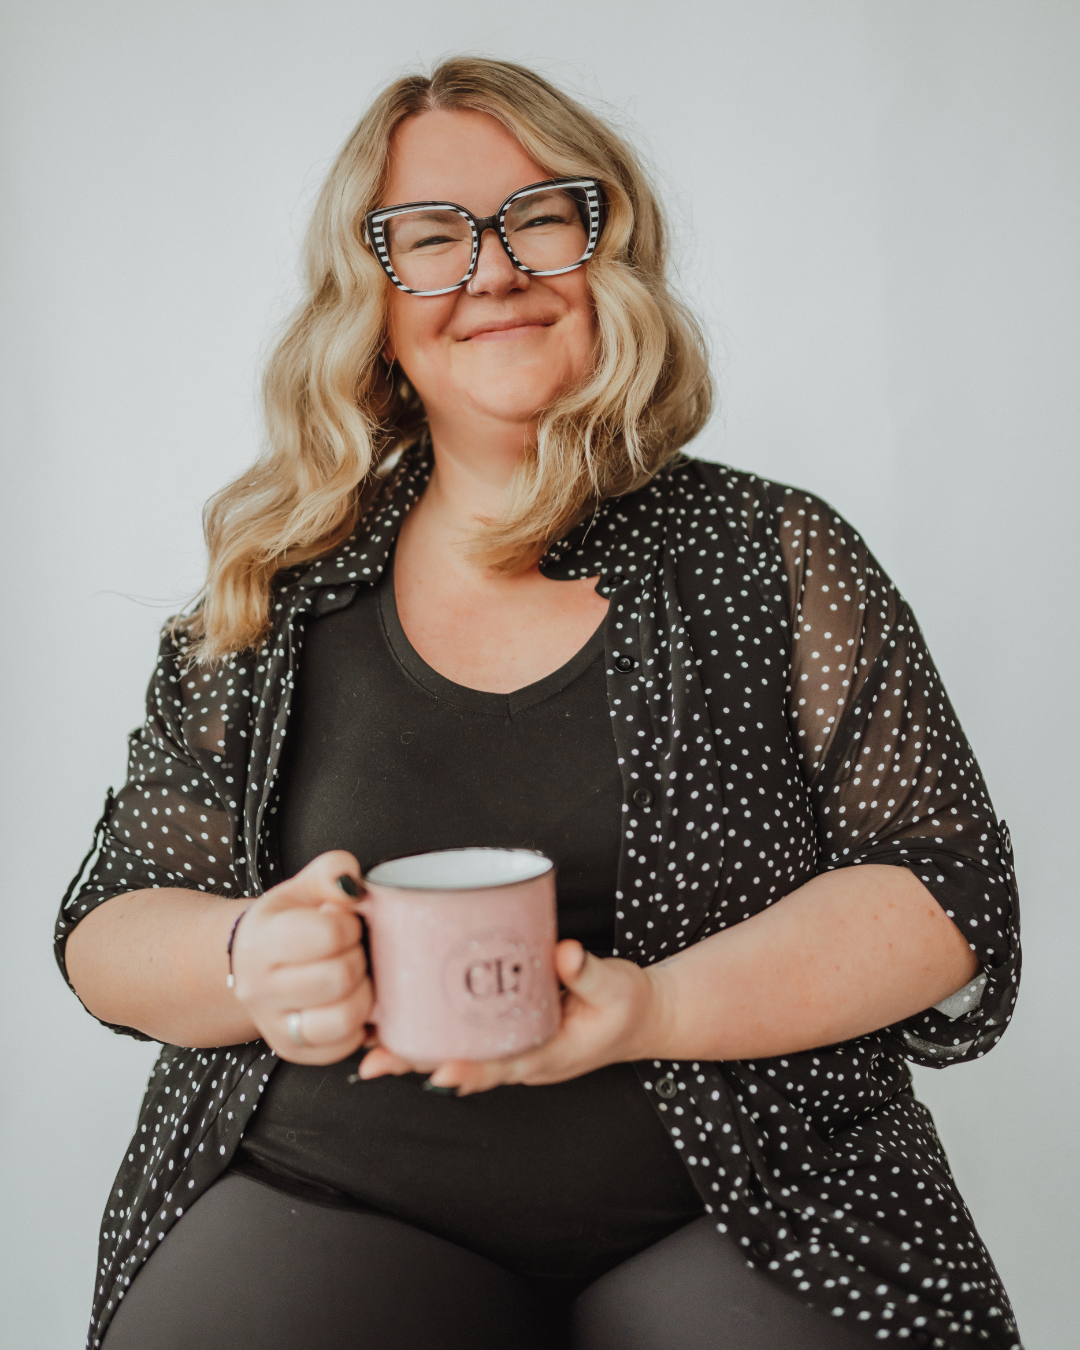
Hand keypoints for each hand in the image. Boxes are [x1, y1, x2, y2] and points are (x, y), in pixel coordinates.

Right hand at [230, 851, 373, 1064]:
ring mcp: (275, 1026)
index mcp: (261, 941)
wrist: (251, 963)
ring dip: (363, 994)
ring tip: (354, 977)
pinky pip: (346, 1045)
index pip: (327, 934)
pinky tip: (349, 1000)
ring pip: (344, 1019)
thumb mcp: (303, 886)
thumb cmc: (287, 921)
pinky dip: (360, 1024)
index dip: (349, 925)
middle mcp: (259, 989)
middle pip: (339, 977)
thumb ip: (331, 872)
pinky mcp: (294, 1051)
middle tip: (351, 950)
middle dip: (358, 959)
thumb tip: (353, 886)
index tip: (345, 923)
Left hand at [358, 940, 658, 1093]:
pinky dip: (436, 1035)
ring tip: (371, 1047)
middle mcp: (524, 1059)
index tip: (437, 1072)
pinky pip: (469, 1038)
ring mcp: (515, 1049)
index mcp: (550, 1054)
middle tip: (374, 1061)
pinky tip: (404, 1022)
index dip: (468, 1072)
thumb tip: (564, 953)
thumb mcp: (617, 986)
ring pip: (460, 1055)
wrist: (643, 1017)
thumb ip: (588, 972)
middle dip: (419, 1065)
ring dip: (416, 1053)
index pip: (503, 1068)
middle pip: (465, 1068)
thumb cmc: (629, 1006)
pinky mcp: (510, 1031)